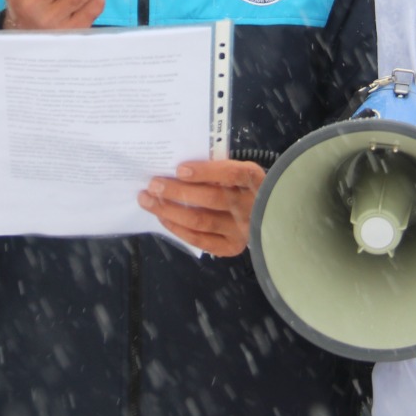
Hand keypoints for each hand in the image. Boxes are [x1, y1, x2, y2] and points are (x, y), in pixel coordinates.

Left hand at [139, 159, 265, 256]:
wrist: (267, 215)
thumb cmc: (242, 186)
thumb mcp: (237, 171)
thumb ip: (216, 168)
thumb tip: (177, 168)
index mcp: (254, 179)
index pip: (231, 174)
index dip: (205, 172)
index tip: (179, 169)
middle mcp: (250, 206)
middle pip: (211, 198)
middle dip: (177, 191)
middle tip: (153, 184)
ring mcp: (241, 230)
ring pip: (201, 220)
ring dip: (170, 210)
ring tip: (148, 200)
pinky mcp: (231, 247)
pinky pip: (201, 240)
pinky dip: (179, 229)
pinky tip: (163, 218)